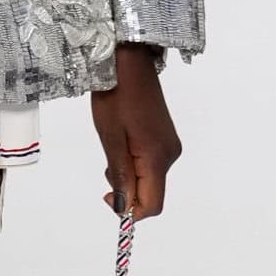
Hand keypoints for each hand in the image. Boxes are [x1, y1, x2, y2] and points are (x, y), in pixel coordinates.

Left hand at [90, 44, 181, 219]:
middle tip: (105, 167)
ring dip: (129, 175)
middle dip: (127, 191)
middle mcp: (170, 155)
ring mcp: (170, 145)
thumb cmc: (116, 96)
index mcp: (157, 157)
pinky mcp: (165, 138)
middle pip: (152, 192)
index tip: (109, 199)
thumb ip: (119, 175)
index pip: (153, 204)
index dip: (131, 212)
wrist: (129, 64)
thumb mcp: (111, 138)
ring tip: (112, 149)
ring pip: (150, 178)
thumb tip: (123, 207)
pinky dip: (135, 164)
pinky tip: (122, 144)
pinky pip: (152, 163)